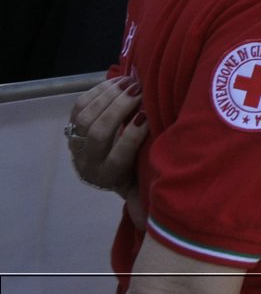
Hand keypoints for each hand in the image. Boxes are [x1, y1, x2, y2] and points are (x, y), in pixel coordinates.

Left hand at [67, 76, 147, 199]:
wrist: (105, 171)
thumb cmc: (135, 176)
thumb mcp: (143, 187)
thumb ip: (150, 194)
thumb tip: (156, 211)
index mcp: (109, 177)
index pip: (118, 156)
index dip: (131, 136)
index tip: (147, 116)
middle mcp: (88, 162)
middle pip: (99, 132)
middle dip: (119, 108)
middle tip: (140, 90)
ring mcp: (77, 144)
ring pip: (86, 117)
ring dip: (109, 96)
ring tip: (131, 82)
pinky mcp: (72, 127)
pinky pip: (79, 106)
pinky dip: (98, 91)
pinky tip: (118, 81)